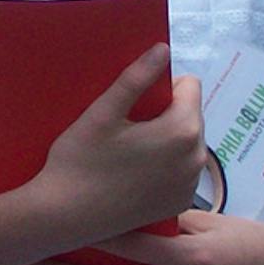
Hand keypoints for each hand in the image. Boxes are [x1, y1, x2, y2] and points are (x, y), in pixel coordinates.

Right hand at [30, 44, 205, 245]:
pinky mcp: (179, 203)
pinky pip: (182, 171)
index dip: (160, 87)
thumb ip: (136, 78)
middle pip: (191, 115)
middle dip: (166, 113)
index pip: (190, 87)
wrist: (67, 216)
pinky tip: (135, 174)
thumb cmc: (79, 160)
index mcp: (182, 130)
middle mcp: (196, 158)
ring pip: (187, 143)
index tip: (132, 104)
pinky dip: (166, 165)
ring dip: (167, 139)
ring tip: (129, 151)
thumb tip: (163, 48)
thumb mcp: (102, 113)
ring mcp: (190, 185)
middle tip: (126, 127)